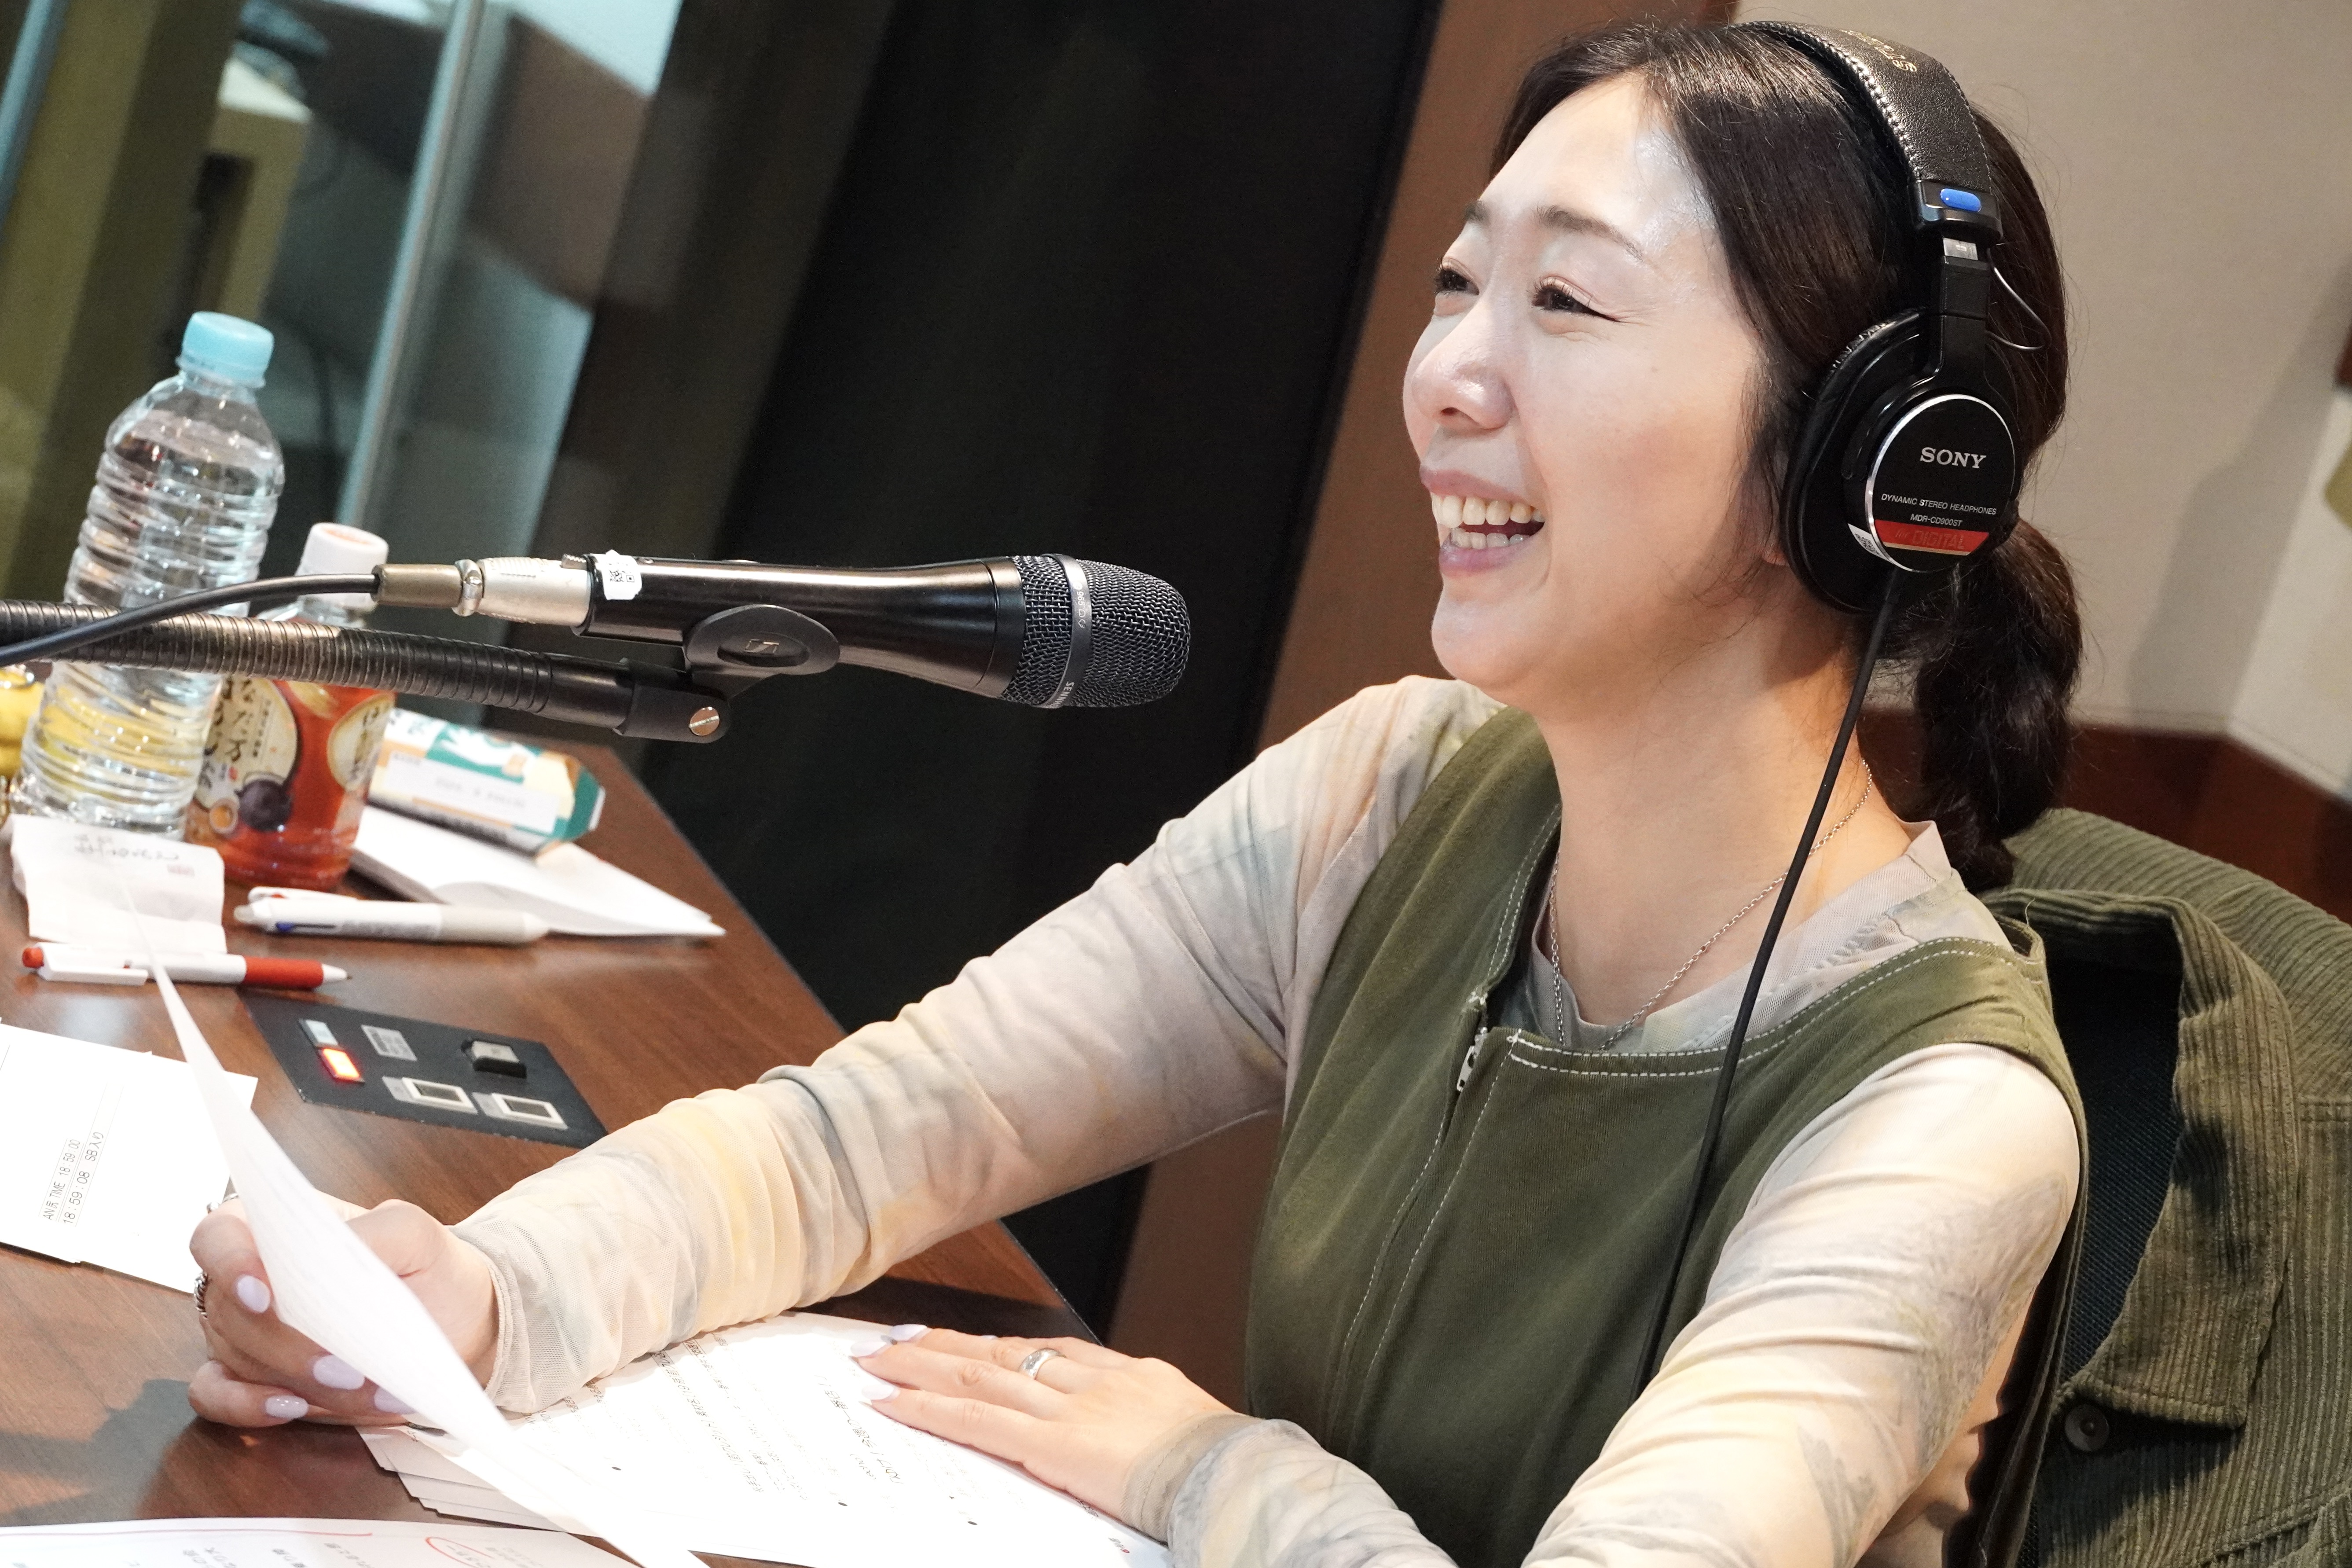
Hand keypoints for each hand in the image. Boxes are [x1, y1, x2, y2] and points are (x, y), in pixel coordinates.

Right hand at [186, 1196, 497, 1426]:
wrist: (452, 1319)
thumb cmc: (425, 1266)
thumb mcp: (414, 1235)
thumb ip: (372, 1233)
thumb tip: (328, 1253)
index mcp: (275, 1230)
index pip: (220, 1236)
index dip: (229, 1262)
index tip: (264, 1294)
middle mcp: (247, 1280)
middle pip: (228, 1311)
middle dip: (286, 1344)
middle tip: (344, 1367)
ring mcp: (242, 1333)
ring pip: (237, 1358)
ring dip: (296, 1379)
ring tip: (358, 1390)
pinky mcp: (250, 1379)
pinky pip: (216, 1397)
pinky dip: (247, 1406)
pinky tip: (291, 1408)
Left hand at [853, 1328, 1227, 1521]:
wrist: (1238, 1475)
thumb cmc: (1227, 1465)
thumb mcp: (1195, 1429)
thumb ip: (1156, 1425)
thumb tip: (1146, 1443)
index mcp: (1133, 1374)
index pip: (1053, 1353)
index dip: (1004, 1347)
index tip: (972, 1344)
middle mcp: (1095, 1381)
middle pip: (1006, 1351)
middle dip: (949, 1346)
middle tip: (901, 1338)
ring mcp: (1070, 1408)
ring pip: (980, 1375)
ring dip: (923, 1366)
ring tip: (879, 1360)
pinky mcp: (1052, 1444)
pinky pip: (977, 1421)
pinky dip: (930, 1410)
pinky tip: (894, 1403)